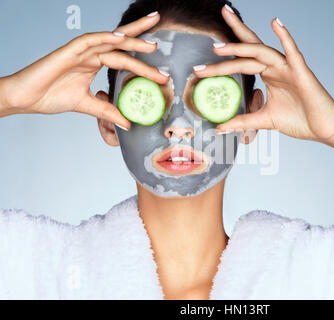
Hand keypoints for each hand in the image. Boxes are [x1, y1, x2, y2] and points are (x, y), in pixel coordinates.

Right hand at [0, 13, 168, 128]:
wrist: (26, 98)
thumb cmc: (50, 96)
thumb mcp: (87, 105)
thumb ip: (108, 111)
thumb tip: (128, 122)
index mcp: (95, 63)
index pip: (124, 59)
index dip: (143, 65)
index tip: (162, 75)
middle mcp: (91, 53)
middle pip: (121, 43)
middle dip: (142, 39)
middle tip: (162, 40)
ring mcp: (81, 50)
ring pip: (111, 41)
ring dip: (132, 40)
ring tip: (152, 44)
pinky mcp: (69, 50)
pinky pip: (90, 40)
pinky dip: (105, 37)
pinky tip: (121, 37)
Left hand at [194, 7, 333, 141]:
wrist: (324, 129)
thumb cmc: (300, 120)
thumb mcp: (264, 120)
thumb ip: (243, 121)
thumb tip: (220, 127)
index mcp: (268, 75)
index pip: (241, 63)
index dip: (221, 64)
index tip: (200, 69)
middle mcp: (275, 67)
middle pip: (248, 49)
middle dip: (229, 39)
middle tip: (211, 31)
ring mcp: (288, 67)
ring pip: (261, 52)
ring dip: (241, 46)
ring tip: (220, 47)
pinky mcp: (302, 72)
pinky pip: (293, 52)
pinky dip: (285, 37)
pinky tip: (275, 23)